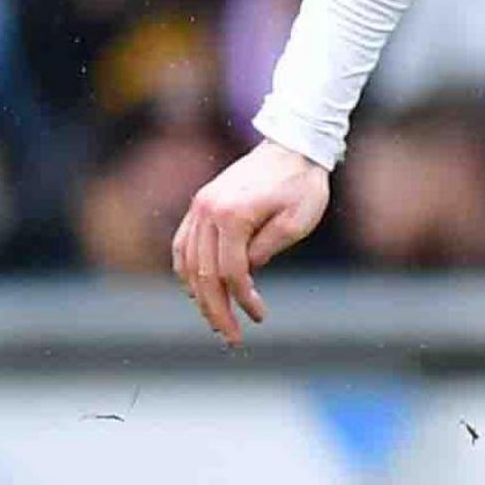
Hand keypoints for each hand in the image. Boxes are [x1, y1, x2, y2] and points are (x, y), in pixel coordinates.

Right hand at [172, 138, 331, 346]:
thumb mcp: (298, 221)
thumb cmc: (302, 185)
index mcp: (232, 216)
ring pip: (186, 262)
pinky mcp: (200, 205)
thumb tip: (245, 275)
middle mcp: (207, 212)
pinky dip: (186, 271)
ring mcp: (199, 207)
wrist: (292, 147)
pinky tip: (197, 291)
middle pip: (203, 273)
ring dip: (199, 296)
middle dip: (216, 310)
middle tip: (231, 338)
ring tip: (216, 320)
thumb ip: (268, 248)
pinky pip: (182, 245)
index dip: (243, 300)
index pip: (231, 272)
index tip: (259, 317)